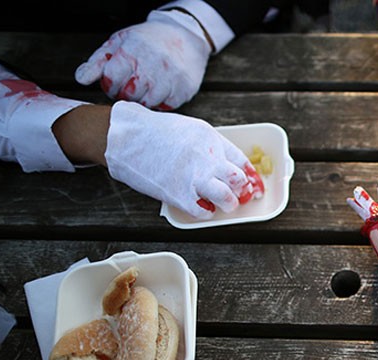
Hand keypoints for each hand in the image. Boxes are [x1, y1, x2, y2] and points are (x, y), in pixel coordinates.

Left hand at [75, 10, 211, 109]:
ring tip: (146, 86)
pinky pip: (164, 107)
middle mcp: (151, 65)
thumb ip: (98, 62)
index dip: (110, 84)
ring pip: (146, 104)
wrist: (186, 36)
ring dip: (143, 99)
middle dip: (125, 93)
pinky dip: (160, 101)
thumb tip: (81, 79)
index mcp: (131, 51)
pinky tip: (161, 89)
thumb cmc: (147, 41)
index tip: (116, 81)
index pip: (111, 80)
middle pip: (127, 95)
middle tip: (131, 84)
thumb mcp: (119, 42)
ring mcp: (170, 79)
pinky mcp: (183, 90)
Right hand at [105, 101, 261, 218]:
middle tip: (239, 196)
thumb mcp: (191, 129)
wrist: (125, 137)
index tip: (253, 184)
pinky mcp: (178, 195)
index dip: (250, 176)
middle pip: (238, 181)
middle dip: (242, 191)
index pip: (242, 162)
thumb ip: (210, 146)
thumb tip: (224, 163)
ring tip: (224, 204)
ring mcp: (194, 178)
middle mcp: (207, 159)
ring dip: (228, 204)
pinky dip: (206, 213)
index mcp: (212, 140)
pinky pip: (203, 212)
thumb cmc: (155, 131)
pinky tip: (203, 208)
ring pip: (226, 198)